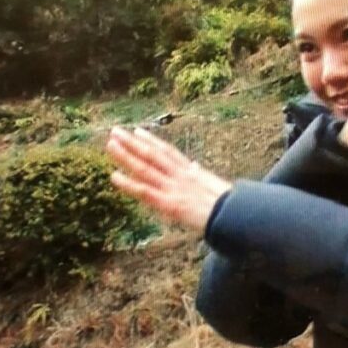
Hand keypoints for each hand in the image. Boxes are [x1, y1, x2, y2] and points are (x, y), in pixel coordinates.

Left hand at [106, 127, 231, 234]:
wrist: (237, 216)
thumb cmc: (231, 206)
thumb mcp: (215, 186)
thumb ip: (200, 176)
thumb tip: (195, 167)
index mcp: (191, 172)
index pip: (168, 152)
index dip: (152, 141)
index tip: (138, 132)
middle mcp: (180, 176)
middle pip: (153, 155)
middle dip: (133, 143)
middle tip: (115, 131)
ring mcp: (174, 188)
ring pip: (146, 168)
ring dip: (126, 156)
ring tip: (110, 144)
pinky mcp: (170, 203)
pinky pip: (145, 191)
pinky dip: (129, 184)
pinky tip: (114, 176)